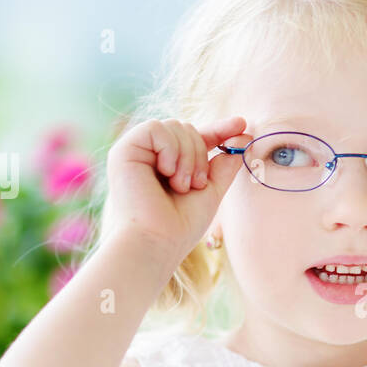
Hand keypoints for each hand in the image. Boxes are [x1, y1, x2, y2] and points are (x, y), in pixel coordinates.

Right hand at [105, 116, 247, 259]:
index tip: (242, 124)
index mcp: (168, 166)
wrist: (157, 242)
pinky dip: (169, 148)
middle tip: (196, 184)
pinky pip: (155, 128)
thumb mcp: (210, 191)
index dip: (219, 129)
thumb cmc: (181, 225)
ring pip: (175, 126)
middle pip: (187, 128)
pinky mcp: (123, 151)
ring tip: (180, 185)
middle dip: (200, 154)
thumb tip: (243, 137)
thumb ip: (224, 166)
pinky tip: (166, 172)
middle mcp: (150, 157)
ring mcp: (136, 153)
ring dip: (188, 156)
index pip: (195, 138)